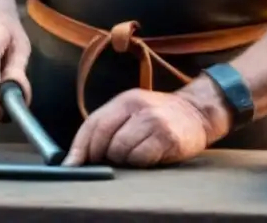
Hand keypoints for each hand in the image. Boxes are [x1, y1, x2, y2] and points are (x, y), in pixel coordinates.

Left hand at [63, 83, 226, 167]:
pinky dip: (139, 163)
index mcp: (124, 100)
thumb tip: (79, 156)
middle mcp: (137, 107)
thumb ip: (108, 126)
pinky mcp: (167, 137)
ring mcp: (153, 121)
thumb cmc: (157, 117)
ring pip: (120, 150)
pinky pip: (140, 158)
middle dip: (99, 155)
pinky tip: (148, 157)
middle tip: (106, 162)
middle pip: (103, 137)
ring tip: (133, 156)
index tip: (71, 165)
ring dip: (122, 160)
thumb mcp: (132, 111)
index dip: (79, 147)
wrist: (195, 113)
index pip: (93, 123)